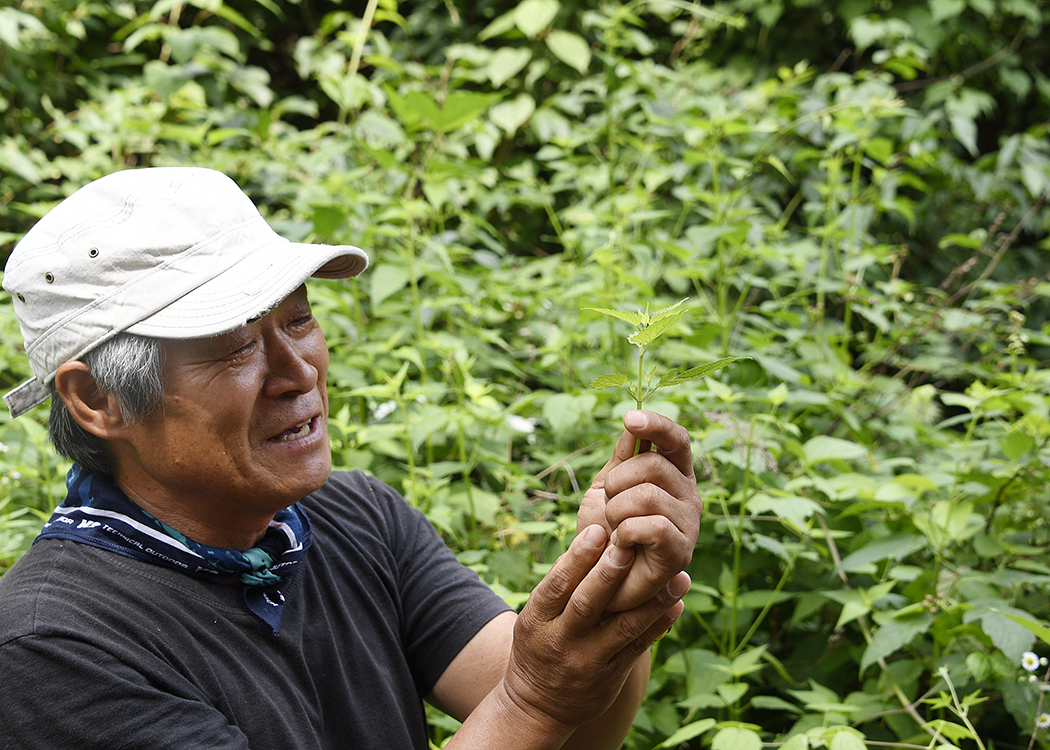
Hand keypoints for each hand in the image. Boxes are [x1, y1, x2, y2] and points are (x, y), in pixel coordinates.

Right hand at [502, 525, 688, 730]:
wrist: (537, 707)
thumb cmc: (539, 645)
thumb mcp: (535, 617)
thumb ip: (559, 586)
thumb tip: (589, 540)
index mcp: (537, 620)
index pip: (557, 585)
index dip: (576, 557)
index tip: (597, 530)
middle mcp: (562, 640)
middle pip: (586, 604)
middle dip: (608, 574)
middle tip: (630, 546)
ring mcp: (587, 661)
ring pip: (621, 628)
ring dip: (652, 601)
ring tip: (677, 577)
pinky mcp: (610, 678)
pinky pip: (637, 649)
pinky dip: (658, 626)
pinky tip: (676, 605)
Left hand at [577, 410, 701, 612]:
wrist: (596, 577)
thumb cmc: (602, 530)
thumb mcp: (607, 486)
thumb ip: (622, 456)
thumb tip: (633, 421)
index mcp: (673, 473)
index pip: (675, 438)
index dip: (655, 425)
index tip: (630, 419)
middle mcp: (688, 494)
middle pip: (653, 464)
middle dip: (616, 483)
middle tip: (609, 505)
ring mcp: (689, 522)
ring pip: (647, 494)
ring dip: (616, 510)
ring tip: (614, 527)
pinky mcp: (682, 550)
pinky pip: (651, 525)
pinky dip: (625, 532)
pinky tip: (622, 544)